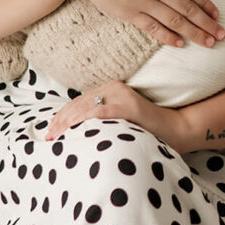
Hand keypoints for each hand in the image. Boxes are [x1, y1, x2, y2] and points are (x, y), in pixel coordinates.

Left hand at [44, 81, 184, 150]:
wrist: (176, 128)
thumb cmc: (147, 129)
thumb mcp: (121, 120)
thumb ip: (103, 119)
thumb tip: (78, 132)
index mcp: (111, 89)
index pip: (79, 101)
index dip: (62, 116)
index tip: (50, 131)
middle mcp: (114, 88)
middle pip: (79, 103)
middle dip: (61, 120)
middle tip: (48, 136)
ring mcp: (121, 95)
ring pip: (86, 106)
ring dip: (67, 121)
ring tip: (56, 135)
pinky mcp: (128, 105)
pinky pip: (101, 111)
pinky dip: (84, 119)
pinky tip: (72, 128)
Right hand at [71, 0, 222, 48]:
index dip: (205, 3)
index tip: (217, 14)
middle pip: (188, 7)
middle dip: (207, 23)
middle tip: (222, 35)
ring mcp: (143, 0)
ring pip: (175, 20)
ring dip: (194, 32)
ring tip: (209, 43)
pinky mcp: (129, 13)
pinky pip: (153, 27)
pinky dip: (168, 36)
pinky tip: (180, 43)